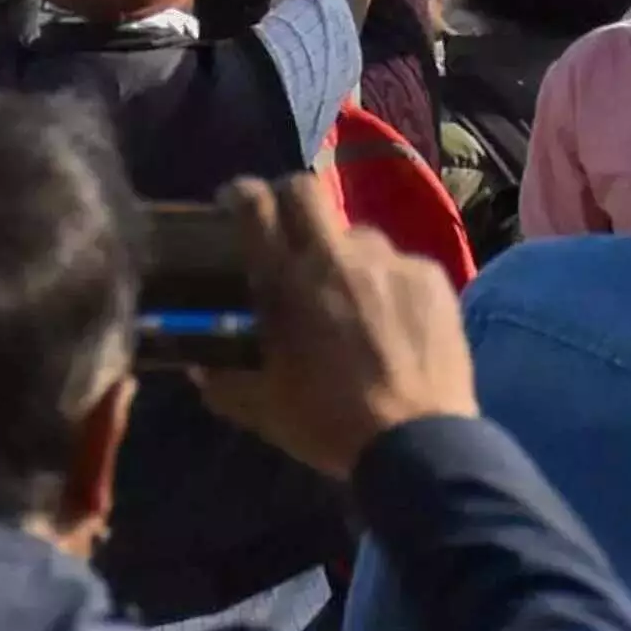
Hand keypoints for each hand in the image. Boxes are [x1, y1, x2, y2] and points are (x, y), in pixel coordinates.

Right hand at [185, 175, 480, 478]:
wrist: (416, 439)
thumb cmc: (327, 424)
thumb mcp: (262, 408)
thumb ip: (223, 381)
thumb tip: (200, 366)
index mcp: (285, 284)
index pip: (254, 208)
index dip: (240, 195)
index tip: (234, 201)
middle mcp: (336, 258)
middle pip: (305, 191)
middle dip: (289, 199)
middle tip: (288, 227)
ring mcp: (389, 261)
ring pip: (358, 235)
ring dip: (345, 256)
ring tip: (349, 295)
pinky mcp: (430, 274)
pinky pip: (399, 264)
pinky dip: (388, 282)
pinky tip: (393, 319)